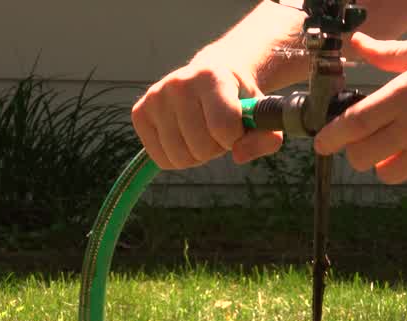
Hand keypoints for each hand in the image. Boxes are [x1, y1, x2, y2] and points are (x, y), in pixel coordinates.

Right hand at [132, 62, 283, 169]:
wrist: (211, 75)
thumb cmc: (238, 98)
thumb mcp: (260, 114)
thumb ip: (266, 137)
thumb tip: (238, 156)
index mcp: (211, 76)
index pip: (223, 127)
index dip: (234, 138)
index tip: (236, 128)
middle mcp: (179, 82)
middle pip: (200, 147)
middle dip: (215, 148)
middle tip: (217, 130)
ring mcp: (156, 96)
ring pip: (179, 157)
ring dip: (196, 155)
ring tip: (201, 132)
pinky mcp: (140, 112)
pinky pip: (160, 158)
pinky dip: (176, 158)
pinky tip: (183, 137)